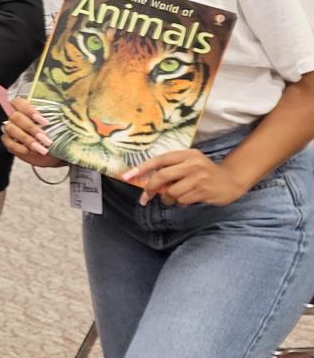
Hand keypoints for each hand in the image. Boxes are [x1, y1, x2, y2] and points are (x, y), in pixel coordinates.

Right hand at [0, 96, 64, 167]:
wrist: (55, 154)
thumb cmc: (58, 136)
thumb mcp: (61, 126)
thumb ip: (61, 118)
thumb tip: (75, 113)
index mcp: (27, 109)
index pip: (18, 102)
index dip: (29, 110)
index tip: (45, 122)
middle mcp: (17, 117)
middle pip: (16, 117)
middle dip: (32, 128)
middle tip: (47, 140)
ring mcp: (11, 129)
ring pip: (11, 129)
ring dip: (27, 139)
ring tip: (42, 149)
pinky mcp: (9, 142)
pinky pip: (8, 143)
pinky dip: (19, 147)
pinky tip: (30, 151)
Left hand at [122, 148, 248, 205]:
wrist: (230, 181)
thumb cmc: (204, 172)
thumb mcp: (190, 163)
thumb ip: (171, 168)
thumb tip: (146, 180)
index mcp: (187, 154)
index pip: (159, 160)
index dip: (141, 168)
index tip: (127, 176)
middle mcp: (193, 164)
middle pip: (162, 176)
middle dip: (150, 188)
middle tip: (145, 196)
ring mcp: (199, 178)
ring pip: (171, 192)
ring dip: (167, 198)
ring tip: (174, 197)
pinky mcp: (204, 192)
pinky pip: (181, 200)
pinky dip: (179, 203)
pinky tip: (187, 199)